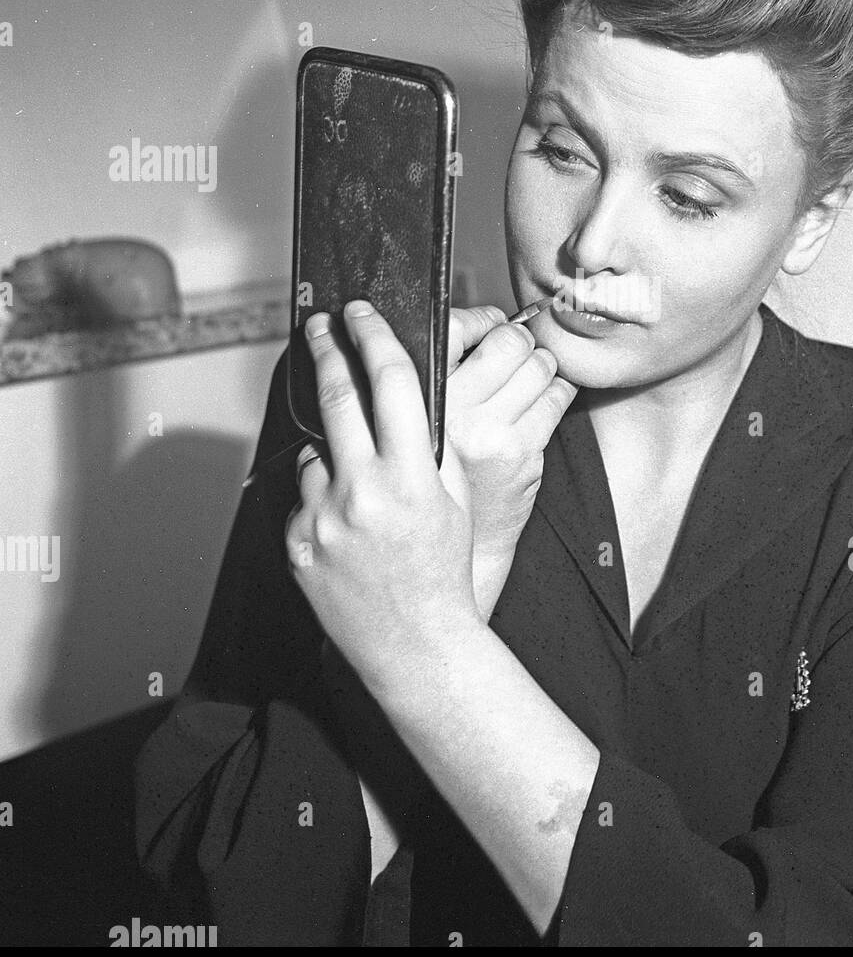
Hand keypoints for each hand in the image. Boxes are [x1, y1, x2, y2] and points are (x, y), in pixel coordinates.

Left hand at [285, 302, 478, 699]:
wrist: (416, 644)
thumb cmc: (443, 570)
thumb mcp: (450, 498)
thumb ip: (424, 446)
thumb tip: (396, 394)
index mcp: (412, 475)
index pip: (390, 381)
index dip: (373, 336)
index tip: (361, 312)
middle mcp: (363, 490)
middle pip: (336, 395)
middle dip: (326, 351)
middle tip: (319, 325)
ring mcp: (324, 518)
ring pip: (317, 451)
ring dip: (333, 451)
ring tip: (360, 485)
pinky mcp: (297, 542)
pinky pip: (305, 496)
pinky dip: (322, 498)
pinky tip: (346, 529)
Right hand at [441, 306, 578, 617]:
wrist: (452, 547)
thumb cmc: (432, 475)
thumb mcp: (412, 422)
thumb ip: (429, 377)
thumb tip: (478, 321)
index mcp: (418, 399)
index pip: (454, 328)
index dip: (479, 318)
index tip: (486, 323)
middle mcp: (455, 415)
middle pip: (508, 341)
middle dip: (515, 338)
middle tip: (510, 349)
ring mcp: (494, 435)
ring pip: (539, 365)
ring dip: (539, 363)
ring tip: (524, 376)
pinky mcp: (525, 453)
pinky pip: (558, 396)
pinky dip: (556, 390)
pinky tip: (539, 400)